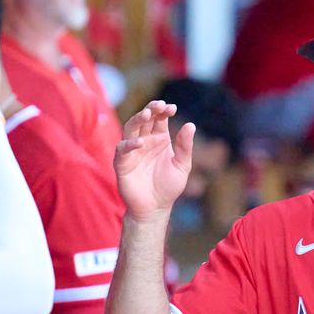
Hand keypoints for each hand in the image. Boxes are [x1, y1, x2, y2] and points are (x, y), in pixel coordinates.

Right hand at [114, 100, 194, 221]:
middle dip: (150, 109)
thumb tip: (190, 125)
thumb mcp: (182, 165)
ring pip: (131, 129)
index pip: (160, 118)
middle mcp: (145, 141)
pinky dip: (129, 144)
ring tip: (147, 114)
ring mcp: (132, 151)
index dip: (164, 110)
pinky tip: (140, 142)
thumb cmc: (168, 187)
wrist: (155, 208)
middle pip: (144, 119)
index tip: (172, 107)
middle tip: (158, 105)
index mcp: (159, 139)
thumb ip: (185, 146)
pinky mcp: (122, 163)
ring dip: (137, 120)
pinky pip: (122, 149)